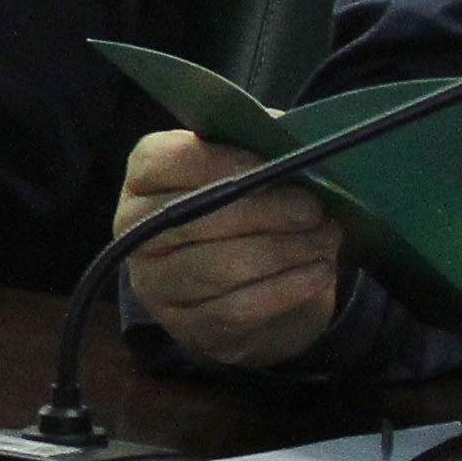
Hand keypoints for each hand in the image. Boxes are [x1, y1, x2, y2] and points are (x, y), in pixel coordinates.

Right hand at [118, 130, 350, 368]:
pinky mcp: (189, 327)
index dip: (221, 161)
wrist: (237, 288)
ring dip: (283, 251)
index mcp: (144, 179)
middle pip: (196, 217)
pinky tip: (318, 272)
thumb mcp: (241, 172)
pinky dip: (286, 289)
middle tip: (313, 208)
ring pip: (220, 266)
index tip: (273, 164)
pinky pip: (240, 308)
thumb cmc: (241, 213)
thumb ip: (257, 148)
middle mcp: (136, 231)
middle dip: (264, 211)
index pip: (167, 161)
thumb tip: (289, 133)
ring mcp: (157, 284)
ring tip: (325, 239)